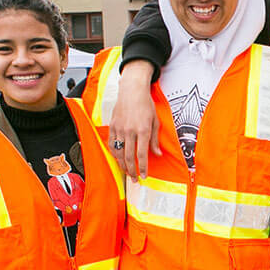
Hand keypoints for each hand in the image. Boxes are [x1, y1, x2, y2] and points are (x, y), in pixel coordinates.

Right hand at [108, 60, 160, 181]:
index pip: (142, 155)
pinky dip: (114, 154)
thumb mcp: (155, 121)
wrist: (132, 90)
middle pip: (129, 157)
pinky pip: (112, 144)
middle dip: (132, 171)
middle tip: (135, 180)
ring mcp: (119, 129)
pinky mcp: (112, 126)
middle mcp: (130, 131)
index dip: (143, 168)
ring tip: (127, 172)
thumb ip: (155, 140)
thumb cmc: (146, 104)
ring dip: (123, 165)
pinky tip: (118, 160)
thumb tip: (157, 154)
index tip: (144, 176)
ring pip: (119, 153)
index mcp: (143, 130)